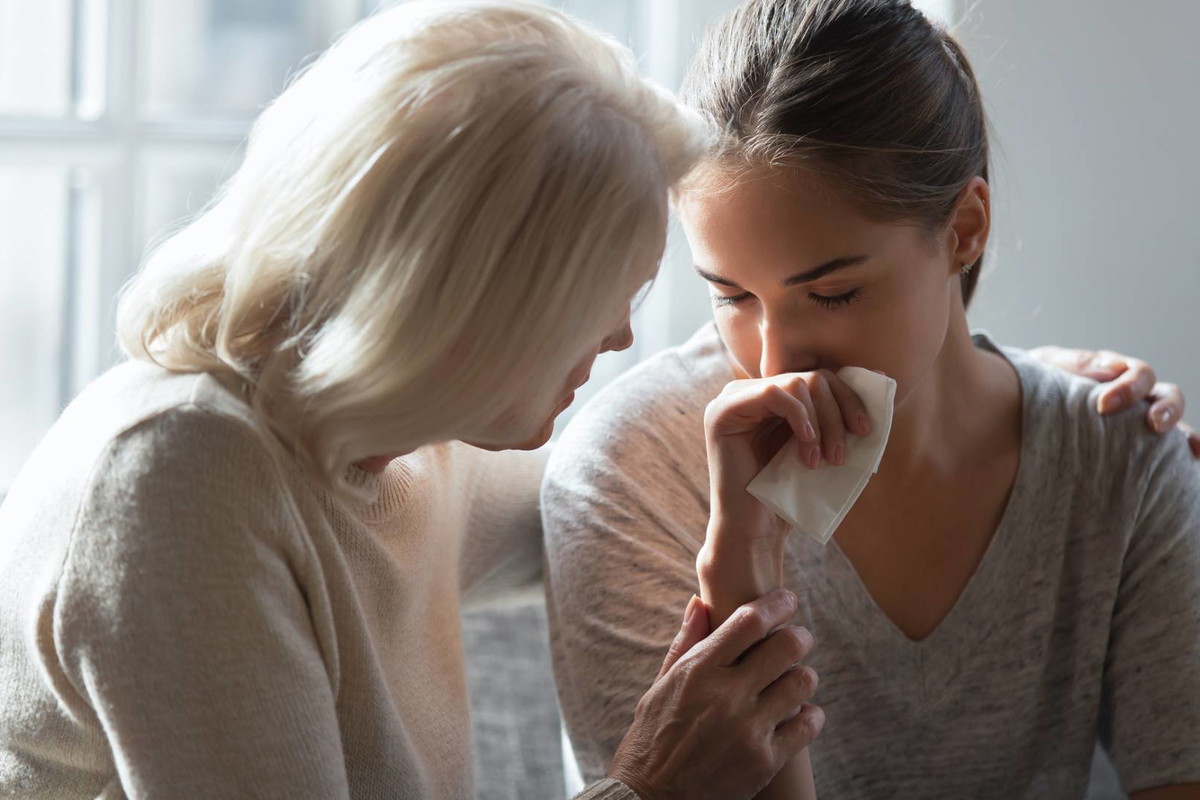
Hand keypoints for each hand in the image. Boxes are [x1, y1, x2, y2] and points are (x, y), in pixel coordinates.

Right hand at [608, 590, 822, 799]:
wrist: (650, 799)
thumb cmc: (652, 738)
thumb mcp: (660, 686)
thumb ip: (686, 643)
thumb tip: (700, 601)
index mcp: (698, 671)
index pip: (749, 621)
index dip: (776, 603)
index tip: (787, 599)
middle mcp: (726, 695)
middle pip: (787, 646)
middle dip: (798, 636)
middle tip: (798, 639)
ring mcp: (748, 729)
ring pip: (802, 682)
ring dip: (802, 676)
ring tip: (793, 680)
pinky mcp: (764, 761)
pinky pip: (808, 725)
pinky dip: (810, 716)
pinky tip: (798, 715)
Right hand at [704, 371, 869, 541]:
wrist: (756, 532)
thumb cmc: (791, 494)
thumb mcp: (823, 445)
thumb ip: (842, 412)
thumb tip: (881, 374)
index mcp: (772, 399)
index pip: (819, 379)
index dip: (848, 398)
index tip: (866, 429)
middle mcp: (750, 393)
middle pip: (811, 378)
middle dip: (837, 413)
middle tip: (843, 454)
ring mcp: (732, 399)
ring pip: (796, 384)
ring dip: (821, 423)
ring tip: (824, 460)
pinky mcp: (722, 412)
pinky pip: (772, 394)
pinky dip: (799, 417)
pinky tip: (807, 447)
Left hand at [1029, 346, 1198, 457]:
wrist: (1011, 408)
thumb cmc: (1030, 384)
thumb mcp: (1044, 367)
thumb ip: (1074, 364)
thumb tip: (1111, 369)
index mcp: (1111, 372)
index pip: (1135, 373)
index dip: (1128, 387)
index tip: (1104, 407)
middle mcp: (1131, 395)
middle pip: (1164, 395)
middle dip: (1165, 409)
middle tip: (1153, 425)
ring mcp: (1135, 421)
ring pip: (1173, 423)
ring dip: (1183, 434)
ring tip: (1189, 450)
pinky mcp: (1134, 447)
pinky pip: (1165, 452)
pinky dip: (1183, 456)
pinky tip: (1194, 465)